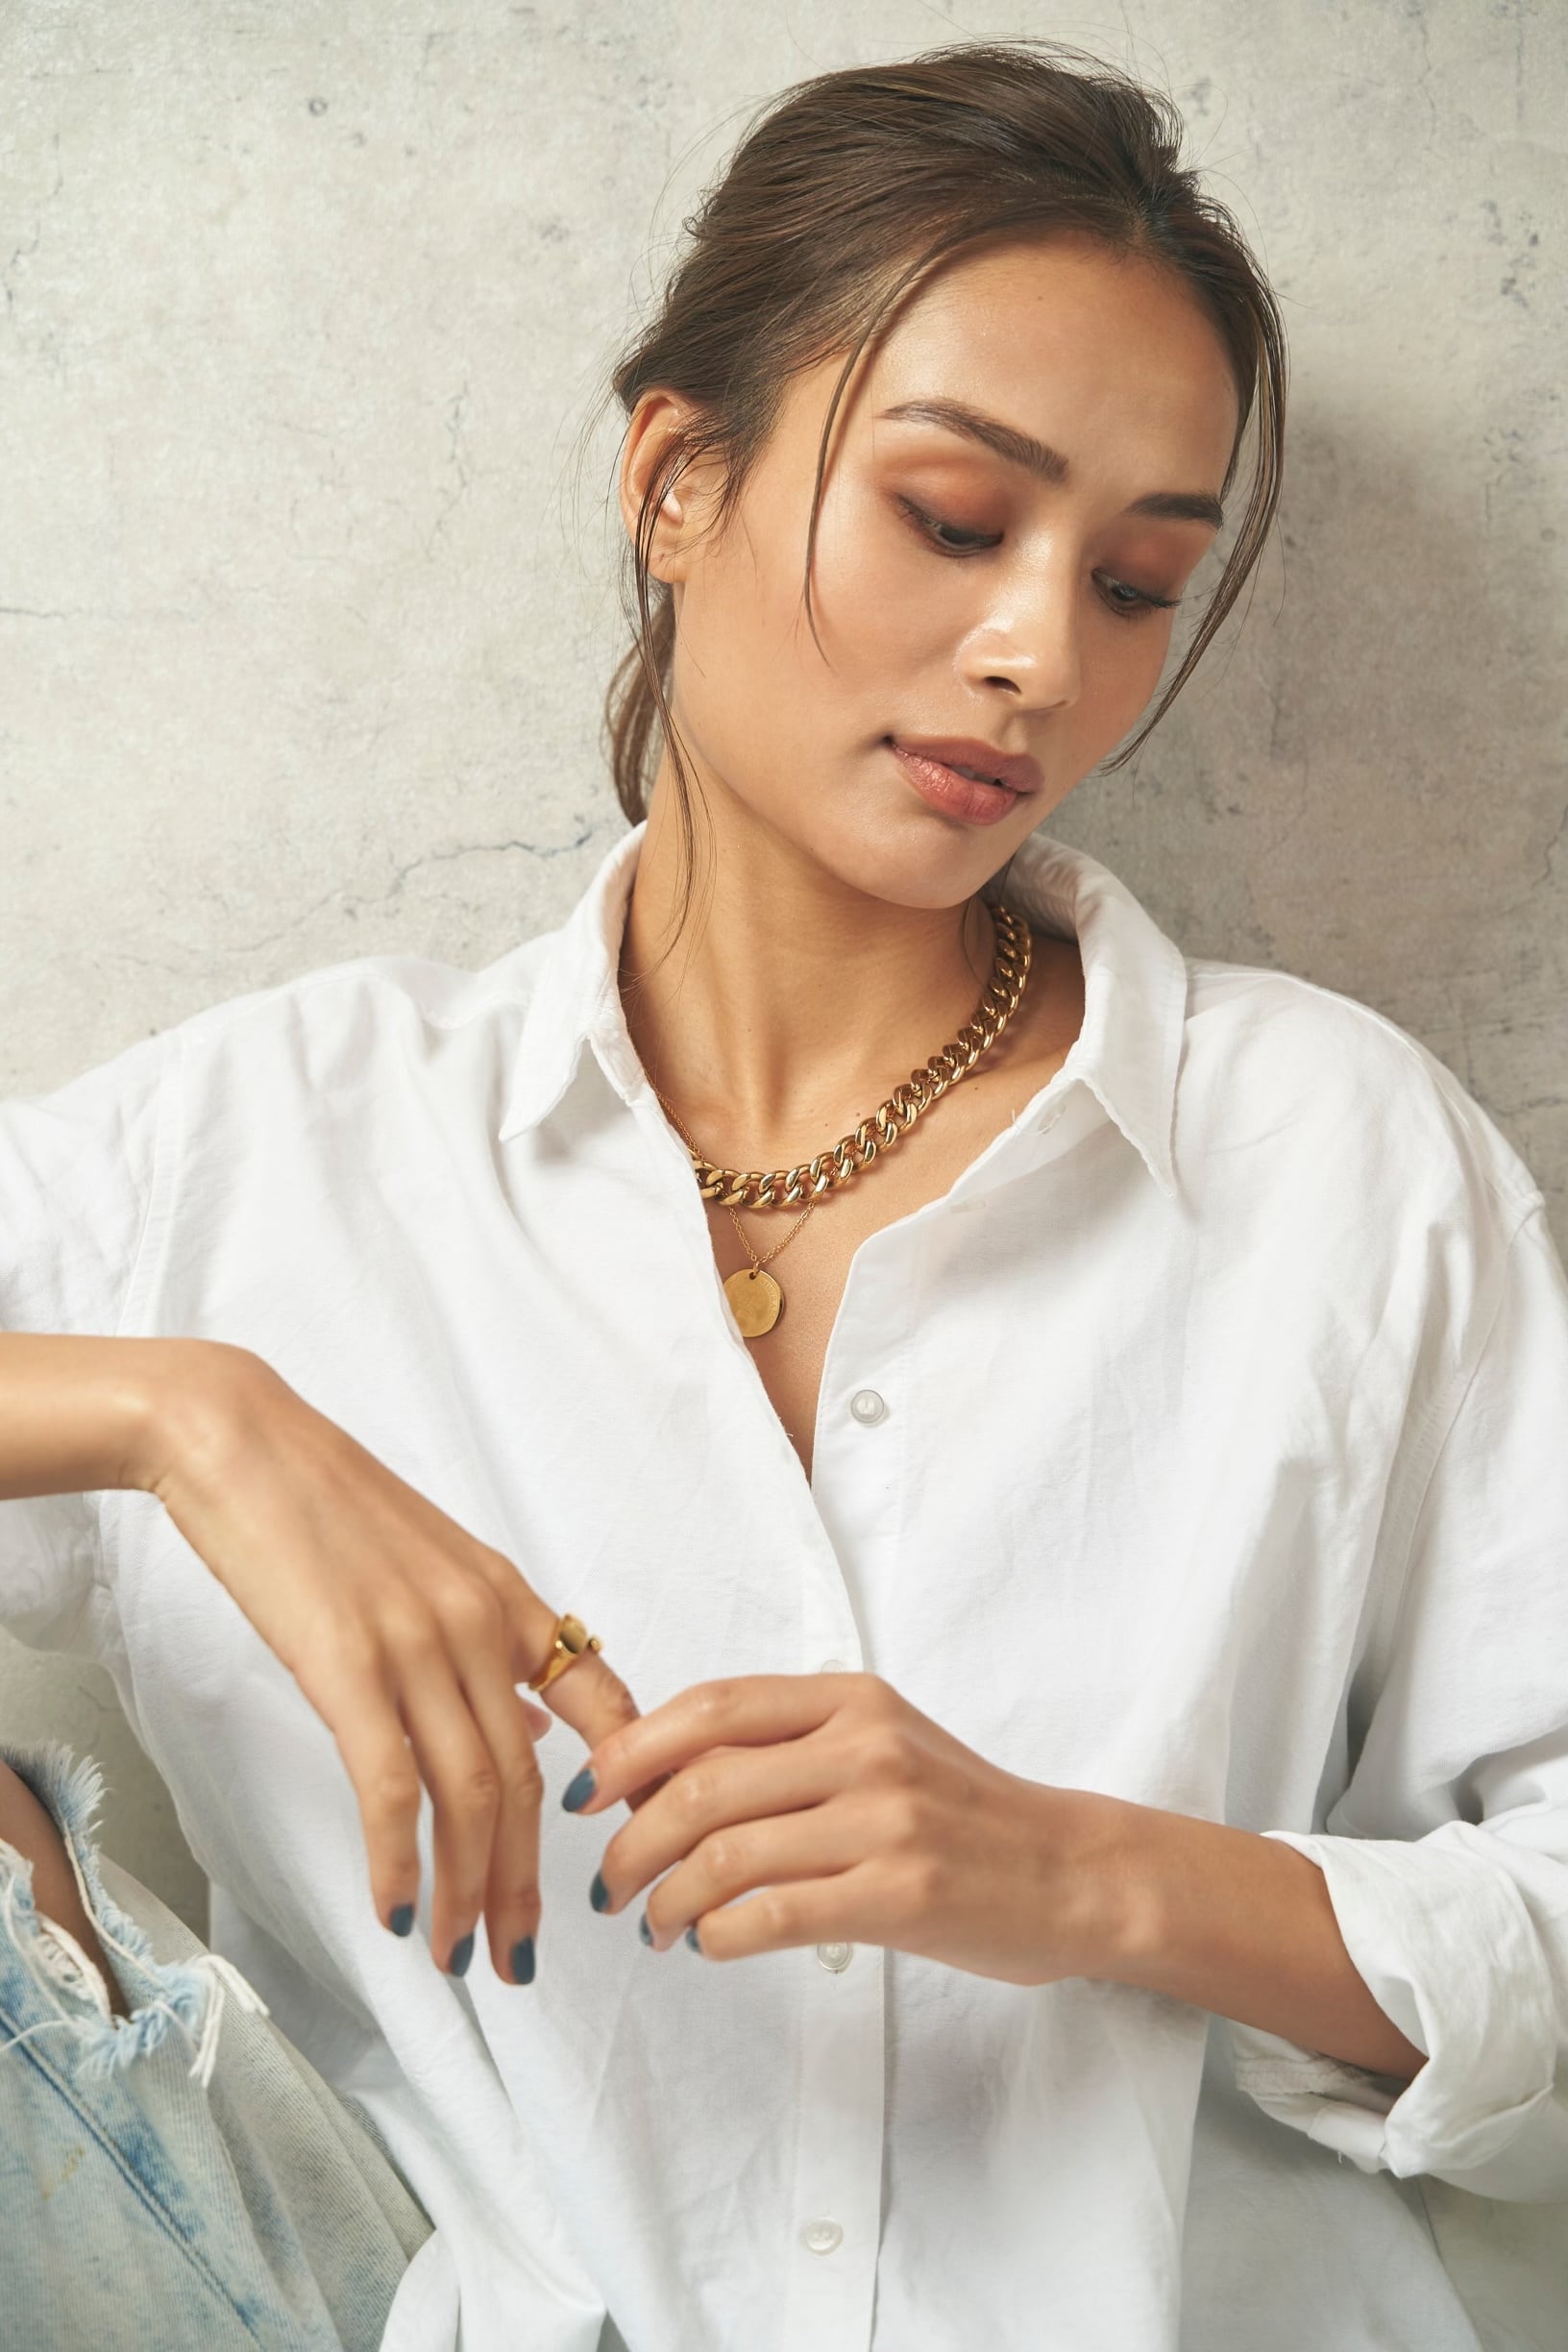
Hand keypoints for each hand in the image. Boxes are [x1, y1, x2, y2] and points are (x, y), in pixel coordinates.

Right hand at [140, 1341, 646, 1982]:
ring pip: (469, 1794)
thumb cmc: (323, 1501)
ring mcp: (417, 1642)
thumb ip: (484, 1640)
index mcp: (505, 1597)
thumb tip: (524, 1720)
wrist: (239, 1438)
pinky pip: (390, 1783)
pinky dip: (400, 1858)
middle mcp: (477, 1623)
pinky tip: (399, 1911)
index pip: (602, 1700)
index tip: (618, 1858)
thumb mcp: (433, 1561)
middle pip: (527, 1778)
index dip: (623, 1788)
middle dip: (527, 1881)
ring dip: (468, 1890)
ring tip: (460, 1957)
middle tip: (520, 1957)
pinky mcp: (346, 1663)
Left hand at [567, 1671, 1131, 1982]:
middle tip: (609, 1884)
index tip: (589, 1793)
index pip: (711, 1707)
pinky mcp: (901, 1896)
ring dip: (663, 1900)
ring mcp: (885, 1821)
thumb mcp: (880, 1745)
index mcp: (850, 1698)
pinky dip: (716, 1936)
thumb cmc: (962, 1812)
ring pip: (724, 1856)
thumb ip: (786, 1747)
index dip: (631, 1749)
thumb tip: (656, 1774)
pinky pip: (769, 1917)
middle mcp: (865, 1747)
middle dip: (630, 1842)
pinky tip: (710, 1944)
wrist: (1071, 1871)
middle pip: (701, 1786)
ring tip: (651, 1925)